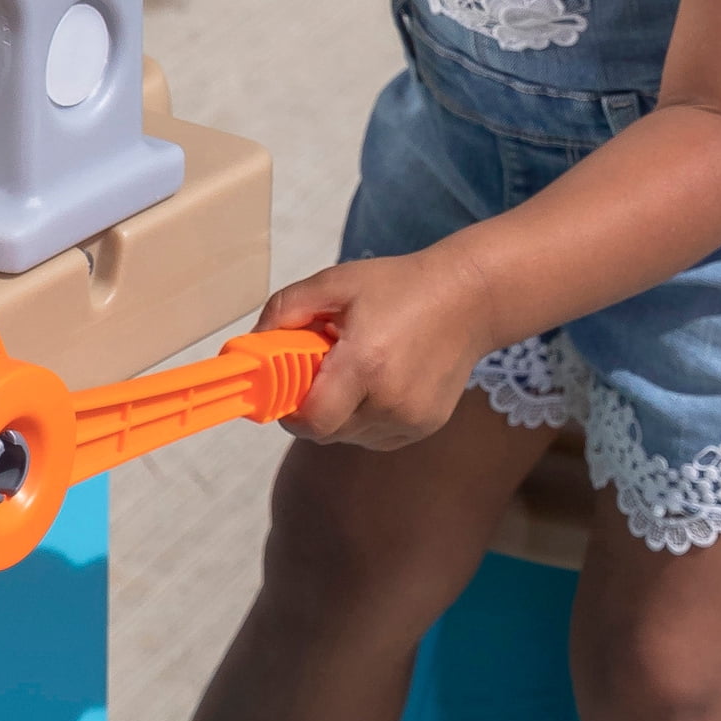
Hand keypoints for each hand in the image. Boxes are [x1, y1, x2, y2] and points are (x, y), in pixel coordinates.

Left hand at [259, 245, 503, 450]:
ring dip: (340, 413)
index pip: (311, 421)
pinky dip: (366, 417)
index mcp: (365, 364)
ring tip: (357, 370)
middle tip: (322, 371)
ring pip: (350, 437)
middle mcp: (390, 401)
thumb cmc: (400, 286)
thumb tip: (251, 345)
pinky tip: (380, 381)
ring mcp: (411, 419)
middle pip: (326, 432)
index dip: (289, 412)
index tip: (284, 389)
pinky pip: (376, 436)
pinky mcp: (425, 427)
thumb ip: (286, 309)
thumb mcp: (336, 283)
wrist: (470, 299)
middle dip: (313, 407)